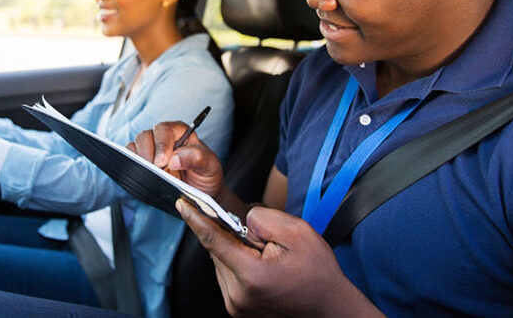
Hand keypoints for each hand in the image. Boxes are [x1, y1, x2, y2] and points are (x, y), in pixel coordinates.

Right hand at [130, 121, 224, 198]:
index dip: (161, 144)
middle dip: (147, 154)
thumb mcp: (210, 166)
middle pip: (145, 136)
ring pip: (134, 146)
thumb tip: (174, 159)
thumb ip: (198, 158)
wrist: (202, 192)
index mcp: (180, 132)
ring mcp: (150, 150)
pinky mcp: (142, 162)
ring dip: (139, 161)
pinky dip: (132, 167)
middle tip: (155, 171)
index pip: (165, 130)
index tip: (162, 162)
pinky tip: (142, 177)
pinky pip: (129, 159)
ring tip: (150, 176)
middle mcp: (163, 138)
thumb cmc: (206, 174)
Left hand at [177, 200, 382, 317]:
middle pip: (218, 250)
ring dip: (234, 249)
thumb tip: (241, 219)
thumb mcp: (297, 232)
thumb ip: (263, 219)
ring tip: (265, 254)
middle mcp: (238, 294)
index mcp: (251, 275)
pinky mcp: (237, 307)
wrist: (329, 305)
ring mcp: (236, 305)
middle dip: (231, 234)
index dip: (196, 219)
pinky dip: (237, 262)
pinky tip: (259, 263)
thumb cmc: (317, 271)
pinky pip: (228, 274)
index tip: (182, 204)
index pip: (213, 240)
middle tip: (259, 236)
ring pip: (221, 261)